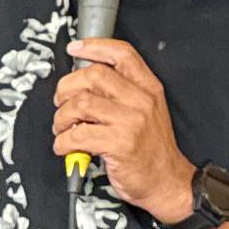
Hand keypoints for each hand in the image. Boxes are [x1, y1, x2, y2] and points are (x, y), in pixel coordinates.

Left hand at [53, 33, 196, 224]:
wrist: (167, 181)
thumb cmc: (151, 150)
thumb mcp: (147, 111)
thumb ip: (122, 93)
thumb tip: (83, 82)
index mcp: (149, 88)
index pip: (122, 54)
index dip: (95, 46)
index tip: (75, 48)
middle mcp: (142, 100)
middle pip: (94, 75)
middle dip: (67, 88)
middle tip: (61, 103)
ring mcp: (131, 121)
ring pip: (81, 103)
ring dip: (61, 118)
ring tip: (62, 129)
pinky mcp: (120, 144)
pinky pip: (78, 135)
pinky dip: (63, 141)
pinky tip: (65, 147)